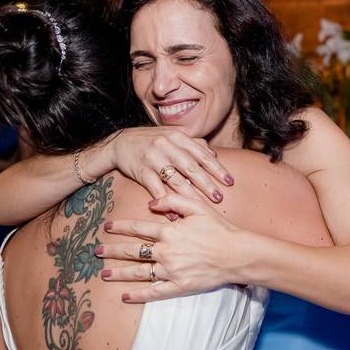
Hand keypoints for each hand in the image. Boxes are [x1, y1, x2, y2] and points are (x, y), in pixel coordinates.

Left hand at [97, 193, 242, 302]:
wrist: (237, 254)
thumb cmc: (220, 229)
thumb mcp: (198, 207)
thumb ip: (173, 201)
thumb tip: (150, 203)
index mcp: (169, 231)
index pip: (139, 228)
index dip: (121, 227)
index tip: (107, 227)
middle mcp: (166, 251)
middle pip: (133, 250)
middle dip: (112, 250)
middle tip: (96, 251)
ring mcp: (171, 271)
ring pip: (139, 272)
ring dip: (119, 273)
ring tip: (104, 273)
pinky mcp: (179, 286)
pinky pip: (154, 292)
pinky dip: (138, 295)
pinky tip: (125, 296)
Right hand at [109, 127, 232, 202]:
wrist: (120, 143)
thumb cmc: (151, 141)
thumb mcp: (172, 135)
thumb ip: (193, 143)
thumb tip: (214, 153)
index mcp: (178, 137)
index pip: (202, 154)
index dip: (217, 168)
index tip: (229, 181)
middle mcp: (167, 146)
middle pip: (191, 167)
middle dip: (207, 184)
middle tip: (220, 198)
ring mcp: (153, 158)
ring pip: (175, 179)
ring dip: (190, 195)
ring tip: (202, 207)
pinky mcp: (141, 170)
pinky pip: (155, 189)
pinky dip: (166, 202)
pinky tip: (174, 214)